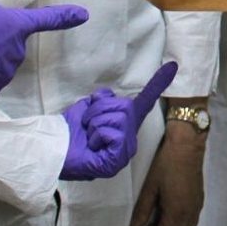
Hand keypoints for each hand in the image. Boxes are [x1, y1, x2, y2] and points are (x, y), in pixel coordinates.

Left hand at [60, 62, 177, 180]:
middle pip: (126, 106)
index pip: (145, 101)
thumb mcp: (89, 107)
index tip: (173, 65)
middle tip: (88, 123)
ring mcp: (126, 150)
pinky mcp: (117, 161)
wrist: (53, 148)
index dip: (158, 83)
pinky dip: (97, 136)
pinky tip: (92, 147)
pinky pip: (113, 134)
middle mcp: (130, 136)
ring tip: (88, 136)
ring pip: (118, 119)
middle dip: (100, 109)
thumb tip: (107, 95)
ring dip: (95, 123)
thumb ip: (105, 100)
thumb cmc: (71, 131)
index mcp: (125, 123)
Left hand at [129, 105, 206, 225]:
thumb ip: (142, 209)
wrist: (187, 147)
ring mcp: (197, 207)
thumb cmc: (166, 164)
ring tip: (160, 224)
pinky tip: (172, 215)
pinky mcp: (200, 200)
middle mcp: (190, 212)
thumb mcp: (150, 186)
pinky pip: (193, 222)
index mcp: (176, 210)